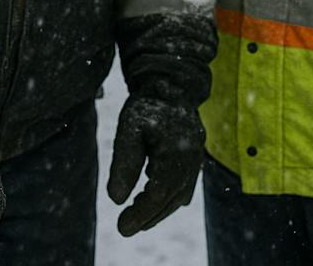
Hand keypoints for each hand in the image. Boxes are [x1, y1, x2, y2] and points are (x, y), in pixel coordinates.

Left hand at [106, 95, 205, 235]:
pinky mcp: (195, 157)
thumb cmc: (147, 106)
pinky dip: (168, 197)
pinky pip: (184, 186)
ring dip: (158, 209)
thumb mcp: (128, 129)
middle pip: (171, 199)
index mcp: (176, 151)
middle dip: (148, 216)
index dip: (141, 214)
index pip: (160, 193)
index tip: (122, 227)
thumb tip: (115, 200)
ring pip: (180, 195)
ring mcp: (197, 159)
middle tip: (125, 226)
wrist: (171, 84)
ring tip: (134, 214)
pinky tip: (150, 195)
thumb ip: (124, 163)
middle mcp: (191, 158)